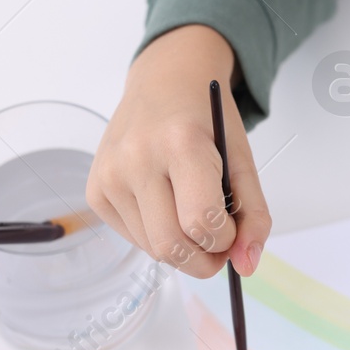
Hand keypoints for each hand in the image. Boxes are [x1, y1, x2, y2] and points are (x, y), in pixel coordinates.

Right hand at [87, 24, 271, 278]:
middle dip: (204, 260)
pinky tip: (167, 207)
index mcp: (180, 144)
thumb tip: (247, 267)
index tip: (233, 230)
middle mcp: (136, 159)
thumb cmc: (206, 121)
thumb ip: (254, 215)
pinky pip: (133, 238)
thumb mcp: (242, 160)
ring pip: (152, 249)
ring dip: (182, 249)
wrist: (163, 83)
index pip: (201, 221)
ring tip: (194, 219)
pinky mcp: (95, 190)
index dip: (225, 239)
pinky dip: (157, 236)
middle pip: (171, 245)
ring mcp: (109, 176)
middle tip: (219, 246)